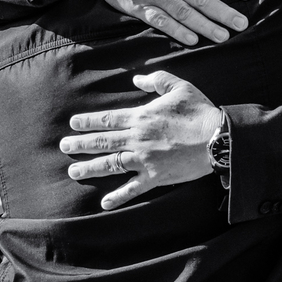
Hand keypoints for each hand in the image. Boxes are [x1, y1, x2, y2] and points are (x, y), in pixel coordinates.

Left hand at [60, 71, 222, 209]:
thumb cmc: (200, 112)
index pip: (108, 119)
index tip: (73, 124)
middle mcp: (138, 139)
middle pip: (103, 142)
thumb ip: (156, 80)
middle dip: (80, 144)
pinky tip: (104, 202)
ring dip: (90, 168)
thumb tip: (138, 78)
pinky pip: (133, 189)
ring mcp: (145, 160)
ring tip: (73, 171)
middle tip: (64, 147)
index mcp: (141, 117)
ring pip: (110, 165)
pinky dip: (118, 196)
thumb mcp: (179, 87)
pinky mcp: (156, 177)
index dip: (88, 122)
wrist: (218, 139)